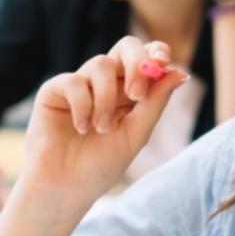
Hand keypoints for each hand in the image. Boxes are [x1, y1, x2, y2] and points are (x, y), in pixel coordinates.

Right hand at [15, 36, 187, 215]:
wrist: (65, 188)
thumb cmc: (100, 165)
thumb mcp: (136, 134)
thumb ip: (155, 102)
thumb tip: (180, 72)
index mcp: (128, 92)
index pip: (146, 58)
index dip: (156, 52)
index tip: (162, 62)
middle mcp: (105, 84)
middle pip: (125, 47)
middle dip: (136, 63)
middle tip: (137, 94)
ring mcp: (80, 84)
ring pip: (101, 64)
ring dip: (106, 99)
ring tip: (101, 129)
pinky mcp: (54, 90)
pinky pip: (74, 81)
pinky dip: (82, 105)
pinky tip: (80, 128)